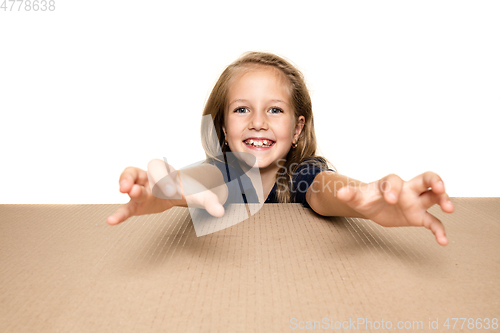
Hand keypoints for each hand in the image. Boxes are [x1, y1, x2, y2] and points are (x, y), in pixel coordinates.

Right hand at [106, 160, 225, 224]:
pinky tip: (111, 221)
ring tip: (124, 191)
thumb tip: (221, 212)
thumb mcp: (199, 195)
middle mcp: (150, 178)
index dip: (164, 179)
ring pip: (128, 182)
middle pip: (139, 172)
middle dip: (135, 179)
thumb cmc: (186, 189)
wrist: (178, 191)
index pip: (161, 171)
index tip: (171, 190)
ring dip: (125, 185)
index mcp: (166, 174)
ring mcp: (141, 189)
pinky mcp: (137, 204)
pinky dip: (119, 214)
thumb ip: (209, 202)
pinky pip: (126, 207)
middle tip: (134, 187)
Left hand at [337, 171, 453, 245]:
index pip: (395, 181)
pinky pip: (432, 222)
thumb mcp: (356, 197)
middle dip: (434, 181)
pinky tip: (443, 241)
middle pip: (425, 178)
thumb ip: (350, 194)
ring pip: (434, 197)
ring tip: (448, 209)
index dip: (393, 189)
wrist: (371, 206)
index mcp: (390, 182)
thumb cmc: (365, 198)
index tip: (389, 200)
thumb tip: (339, 193)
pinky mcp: (418, 216)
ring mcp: (415, 202)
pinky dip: (439, 231)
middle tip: (439, 187)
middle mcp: (407, 189)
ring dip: (443, 200)